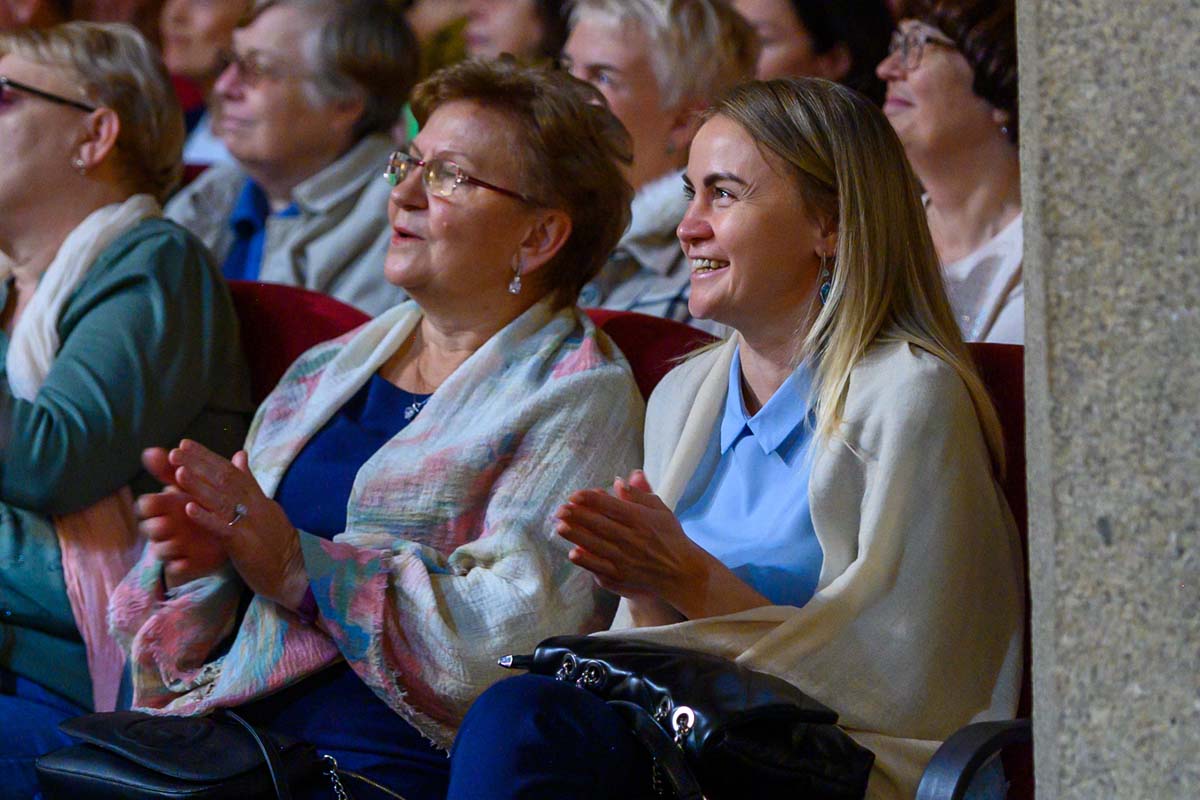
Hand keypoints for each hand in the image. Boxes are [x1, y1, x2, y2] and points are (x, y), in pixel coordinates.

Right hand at [137, 447, 227, 589]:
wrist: (226, 529)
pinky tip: (185, 562)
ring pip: (161, 549)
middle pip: (150, 528)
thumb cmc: (203, 502)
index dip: (150, 503)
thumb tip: (151, 450)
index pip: (147, 505)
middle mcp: (165, 527)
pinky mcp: (185, 563)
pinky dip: (180, 566)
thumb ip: (174, 467)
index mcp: (166, 507)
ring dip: (167, 546)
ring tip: (177, 543)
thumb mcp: (191, 483)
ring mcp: (173, 546)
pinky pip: (177, 568)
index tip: (160, 497)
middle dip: (155, 526)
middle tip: (166, 522)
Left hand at [164, 439, 308, 609]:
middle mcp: (254, 505)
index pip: (231, 470)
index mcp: (257, 497)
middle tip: (175, 451)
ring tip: (178, 471)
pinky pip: (223, 528)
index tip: (185, 445)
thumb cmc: (278, 545)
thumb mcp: (266, 507)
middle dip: (198, 464)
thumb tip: (239, 455)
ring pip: (222, 499)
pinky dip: (206, 518)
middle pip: (225, 479)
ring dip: (199, 485)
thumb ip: (250, 483)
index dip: (207, 457)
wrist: (297, 572)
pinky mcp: (244, 543)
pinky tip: (189, 509)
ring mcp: (250, 523)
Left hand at [553, 470, 712, 612]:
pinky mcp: (622, 577)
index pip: (612, 507)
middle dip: (578, 516)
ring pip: (598, 546)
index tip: (575, 495)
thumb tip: (619, 479)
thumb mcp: (659, 510)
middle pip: (601, 525)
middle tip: (560, 509)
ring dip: (578, 536)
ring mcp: (626, 560)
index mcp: (641, 520)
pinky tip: (573, 554)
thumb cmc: (669, 537)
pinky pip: (601, 568)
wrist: (681, 573)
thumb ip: (639, 494)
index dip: (591, 500)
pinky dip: (587, 561)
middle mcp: (633, 539)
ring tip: (560, 527)